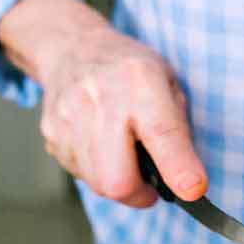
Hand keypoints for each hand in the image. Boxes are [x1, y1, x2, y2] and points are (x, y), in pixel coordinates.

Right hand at [0, 0, 206, 206]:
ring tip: (124, 157)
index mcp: (139, 80)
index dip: (178, 169)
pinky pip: (80, 175)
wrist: (73, 49)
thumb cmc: (128, 72)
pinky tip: (102, 148)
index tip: (191, 191)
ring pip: (98, 184)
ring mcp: (69, 117)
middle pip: (117, 180)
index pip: (161, 134)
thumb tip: (188, 183)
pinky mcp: (51, 134)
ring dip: (118, 183)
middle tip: (150, 185)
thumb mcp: (168, 84)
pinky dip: (97, 172)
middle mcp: (100, 98)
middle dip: (139, 194)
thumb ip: (179, 132)